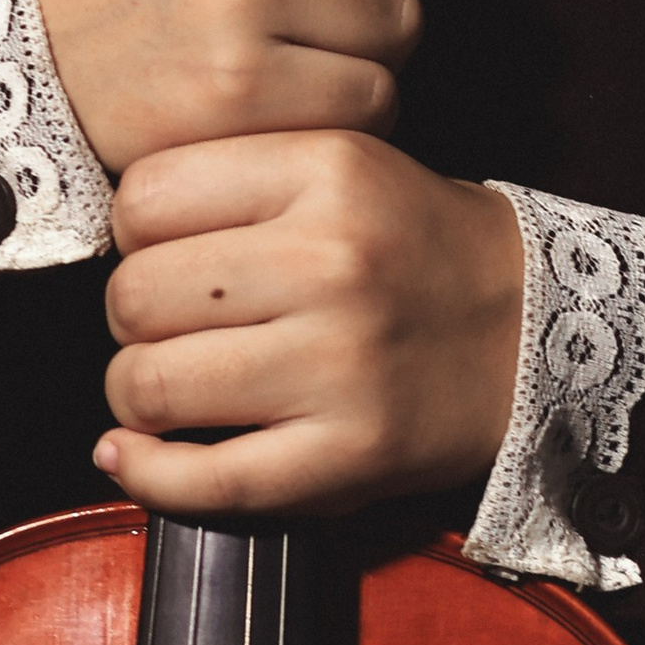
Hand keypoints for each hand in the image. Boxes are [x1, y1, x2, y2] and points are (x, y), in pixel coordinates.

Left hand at [94, 132, 523, 519]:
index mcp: (327, 170)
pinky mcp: (348, 453)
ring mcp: (340, 364)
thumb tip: (111, 237)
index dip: (133, 233)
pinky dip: (148, 475)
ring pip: (151, 385)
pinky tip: (133, 456)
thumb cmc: (413, 246)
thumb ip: (236, 178)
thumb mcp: (343, 165)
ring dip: (136, 396)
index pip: (146, 197)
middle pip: (135, 294)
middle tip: (167, 324)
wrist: (533, 327)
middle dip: (130, 318)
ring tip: (166, 387)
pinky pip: (204, 479)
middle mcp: (331, 261)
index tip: (161, 252)